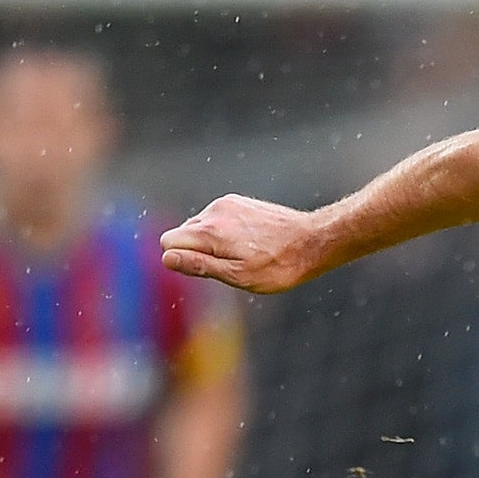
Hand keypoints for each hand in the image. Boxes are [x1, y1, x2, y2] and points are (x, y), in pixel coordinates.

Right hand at [162, 195, 329, 293]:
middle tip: (229, 266)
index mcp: (210, 232)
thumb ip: (199, 265)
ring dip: (211, 242)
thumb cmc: (277, 266)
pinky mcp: (238, 201)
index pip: (168, 242)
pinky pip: (216, 218)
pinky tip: (248, 242)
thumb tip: (167, 258)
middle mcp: (214, 212)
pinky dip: (224, 231)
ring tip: (242, 254)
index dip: (180, 259)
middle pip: (182, 233)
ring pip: (200, 225)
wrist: (311, 241)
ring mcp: (227, 204)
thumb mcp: (237, 275)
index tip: (205, 270)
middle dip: (196, 251)